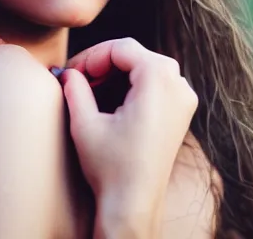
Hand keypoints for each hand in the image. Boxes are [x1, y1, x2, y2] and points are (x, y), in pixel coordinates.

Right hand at [61, 38, 198, 237]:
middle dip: (104, 62)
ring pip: (146, 65)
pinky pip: (157, 81)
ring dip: (118, 71)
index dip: (92, 55)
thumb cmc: (111, 167)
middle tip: (79, 79)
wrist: (135, 204)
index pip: (121, 48)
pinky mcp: (183, 109)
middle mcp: (178, 82)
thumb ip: (75, 88)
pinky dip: (134, 82)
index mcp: (158, 79)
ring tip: (92, 89)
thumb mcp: (85, 124)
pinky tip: (114, 97)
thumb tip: (67, 72)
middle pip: (135, 54)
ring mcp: (184, 96)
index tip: (72, 72)